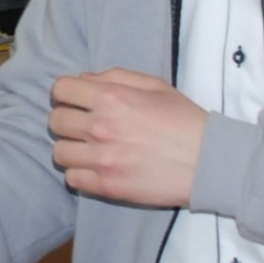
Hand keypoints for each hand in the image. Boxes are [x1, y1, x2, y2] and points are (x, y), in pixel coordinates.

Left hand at [49, 68, 204, 206]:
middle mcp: (101, 127)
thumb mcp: (154, 85)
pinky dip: (79, 173)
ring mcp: (103, 159)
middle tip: (80, 125)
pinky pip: (72, 179)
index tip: (72, 100)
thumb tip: (83, 80)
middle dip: (65, 119)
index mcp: (112, 98)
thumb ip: (115, 76)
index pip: (61, 90)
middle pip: (55, 121)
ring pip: (59, 152)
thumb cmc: (183, 120)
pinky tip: (94, 168)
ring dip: (70, 148)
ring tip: (86, 149)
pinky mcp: (108, 186)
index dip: (64, 93)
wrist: (208, 162)